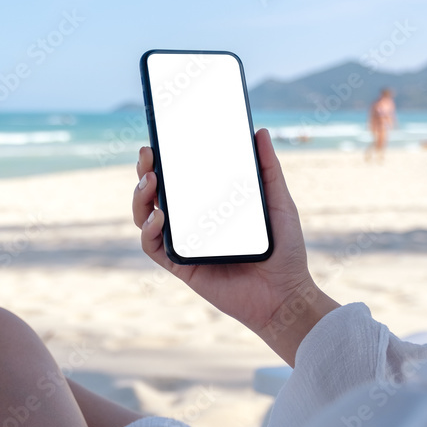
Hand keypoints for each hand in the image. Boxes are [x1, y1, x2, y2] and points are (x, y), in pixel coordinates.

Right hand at [131, 128, 338, 364]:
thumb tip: (261, 132)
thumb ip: (268, 170)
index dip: (164, 160)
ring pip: (146, 217)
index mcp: (210, 207)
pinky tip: (160, 216)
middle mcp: (192, 224)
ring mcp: (183, 244)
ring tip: (150, 180)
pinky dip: (150, 230)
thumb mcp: (278, 203)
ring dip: (140, 197)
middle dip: (144, 171)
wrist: (285, 294)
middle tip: (147, 153)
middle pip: (156, 194)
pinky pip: (153, 247)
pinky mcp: (180, 266)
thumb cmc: (284, 251)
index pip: (180, 179)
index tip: (159, 139)